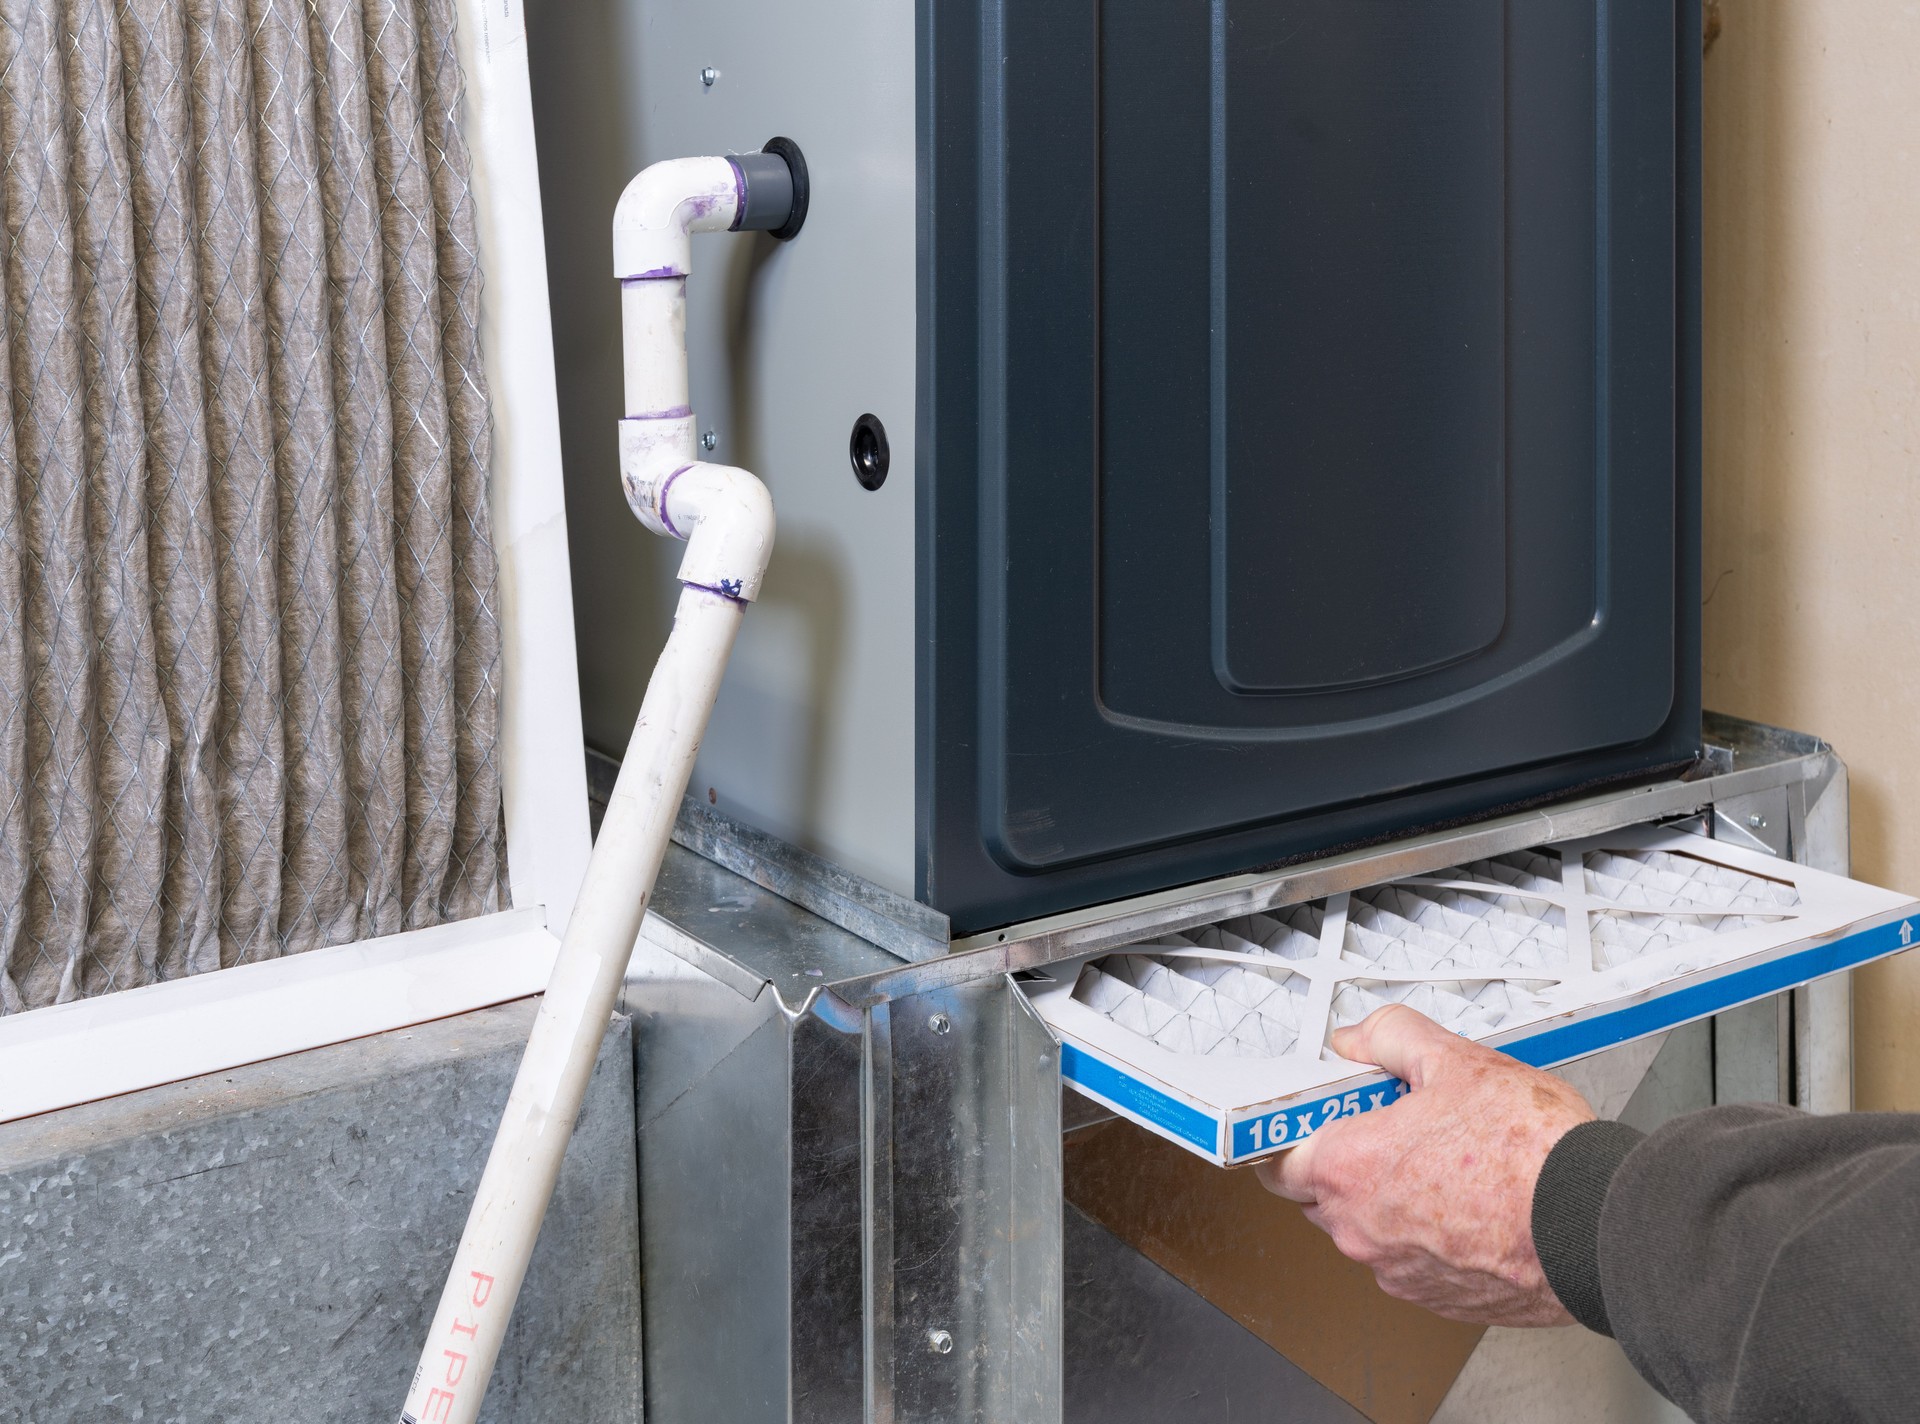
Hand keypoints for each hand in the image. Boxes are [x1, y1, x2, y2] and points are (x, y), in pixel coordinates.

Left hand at [1256, 1003, 1593, 1326]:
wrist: (1594, 1226)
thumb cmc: (1531, 1154)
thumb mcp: (1455, 1061)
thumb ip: (1391, 1038)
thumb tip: (1360, 1038)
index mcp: (1349, 1170)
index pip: (1277, 1160)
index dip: (1297, 1134)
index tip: (1324, 1117)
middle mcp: (1362, 1231)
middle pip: (1321, 1194)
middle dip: (1348, 1162)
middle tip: (1395, 1128)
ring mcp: (1398, 1271)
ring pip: (1369, 1229)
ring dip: (1391, 1201)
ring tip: (1447, 1164)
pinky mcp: (1438, 1300)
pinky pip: (1410, 1261)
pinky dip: (1428, 1236)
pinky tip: (1470, 1204)